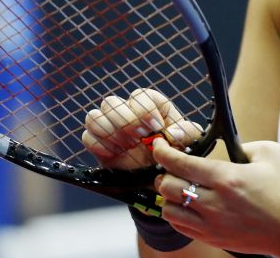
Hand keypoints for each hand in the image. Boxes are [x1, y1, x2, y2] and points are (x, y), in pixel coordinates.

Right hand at [80, 89, 201, 169]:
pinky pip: (87, 137)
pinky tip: (114, 154)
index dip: (144, 109)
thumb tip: (173, 133)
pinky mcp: (100, 147)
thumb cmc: (178, 158)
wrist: (164, 183)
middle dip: (124, 121)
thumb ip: (187, 134)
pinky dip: (98, 144)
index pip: (140, 96)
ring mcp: (112, 130)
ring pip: (94, 116)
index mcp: (152, 108)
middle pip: (111, 102)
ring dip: (108, 131)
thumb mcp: (191, 145)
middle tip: (138, 139)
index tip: (155, 128)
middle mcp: (128, 115)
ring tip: (126, 147)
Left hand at [151, 137, 279, 256]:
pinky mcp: (213, 238)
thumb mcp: (270, 153)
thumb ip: (242, 145)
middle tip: (170, 166)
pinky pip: (180, 226)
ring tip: (179, 186)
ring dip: (168, 195)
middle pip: (167, 187)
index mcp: (227, 178)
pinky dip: (176, 212)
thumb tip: (224, 146)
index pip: (180, 164)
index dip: (162, 152)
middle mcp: (215, 203)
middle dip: (164, 172)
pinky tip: (186, 203)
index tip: (159, 145)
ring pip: (169, 209)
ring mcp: (212, 224)